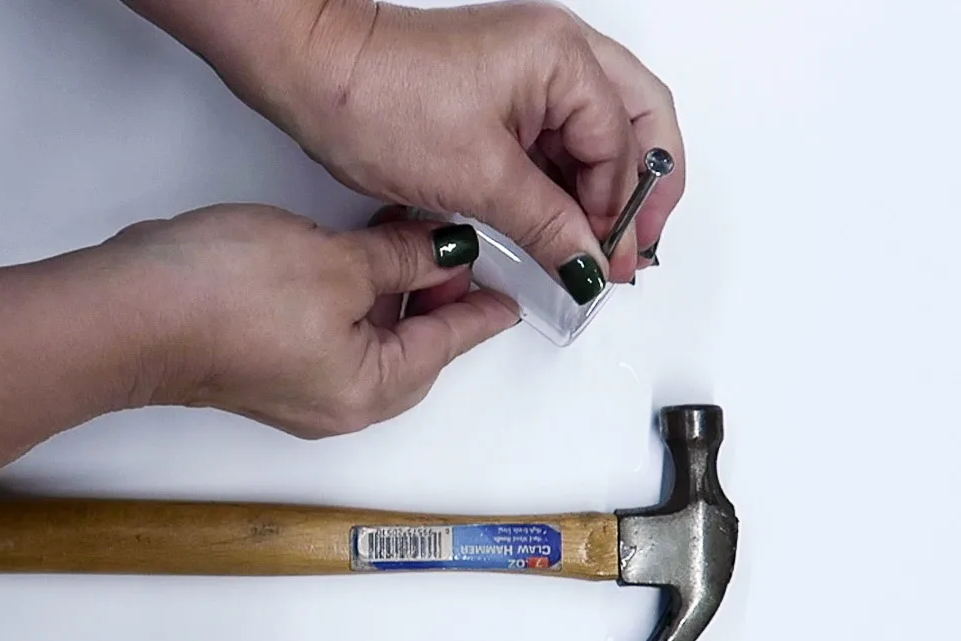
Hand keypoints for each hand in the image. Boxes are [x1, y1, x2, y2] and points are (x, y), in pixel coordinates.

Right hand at [108, 203, 517, 437]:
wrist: (129, 310)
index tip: (510, 296)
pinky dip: (353, 296)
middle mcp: (339, 402)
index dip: (482, 310)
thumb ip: (403, 258)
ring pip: (371, 336)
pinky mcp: (267, 363)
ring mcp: (300, 387)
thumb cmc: (223, 299)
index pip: (447, 344)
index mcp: (371, 390)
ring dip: (392, 289)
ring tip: (406, 237)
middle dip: (437, 295)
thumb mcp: (339, 262)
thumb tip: (443, 252)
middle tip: (456, 247)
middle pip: (413, 346)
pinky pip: (333, 331)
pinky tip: (355, 255)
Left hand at [310, 0, 684, 289]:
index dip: (622, 214)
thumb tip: (588, 262)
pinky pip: (559, 139)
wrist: (316, 77)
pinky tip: (564, 222)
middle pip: (638, 122)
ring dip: (605, 189)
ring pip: (601, 132)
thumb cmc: (381, 100)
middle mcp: (559, 54)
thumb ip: (548, 224)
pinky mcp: (505, 93)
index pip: (622, 147)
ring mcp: (533, 71)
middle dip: (644, 190)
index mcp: (564, 59)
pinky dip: (568, 182)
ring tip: (600, 246)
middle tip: (636, 250)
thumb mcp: (479, 178)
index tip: (611, 267)